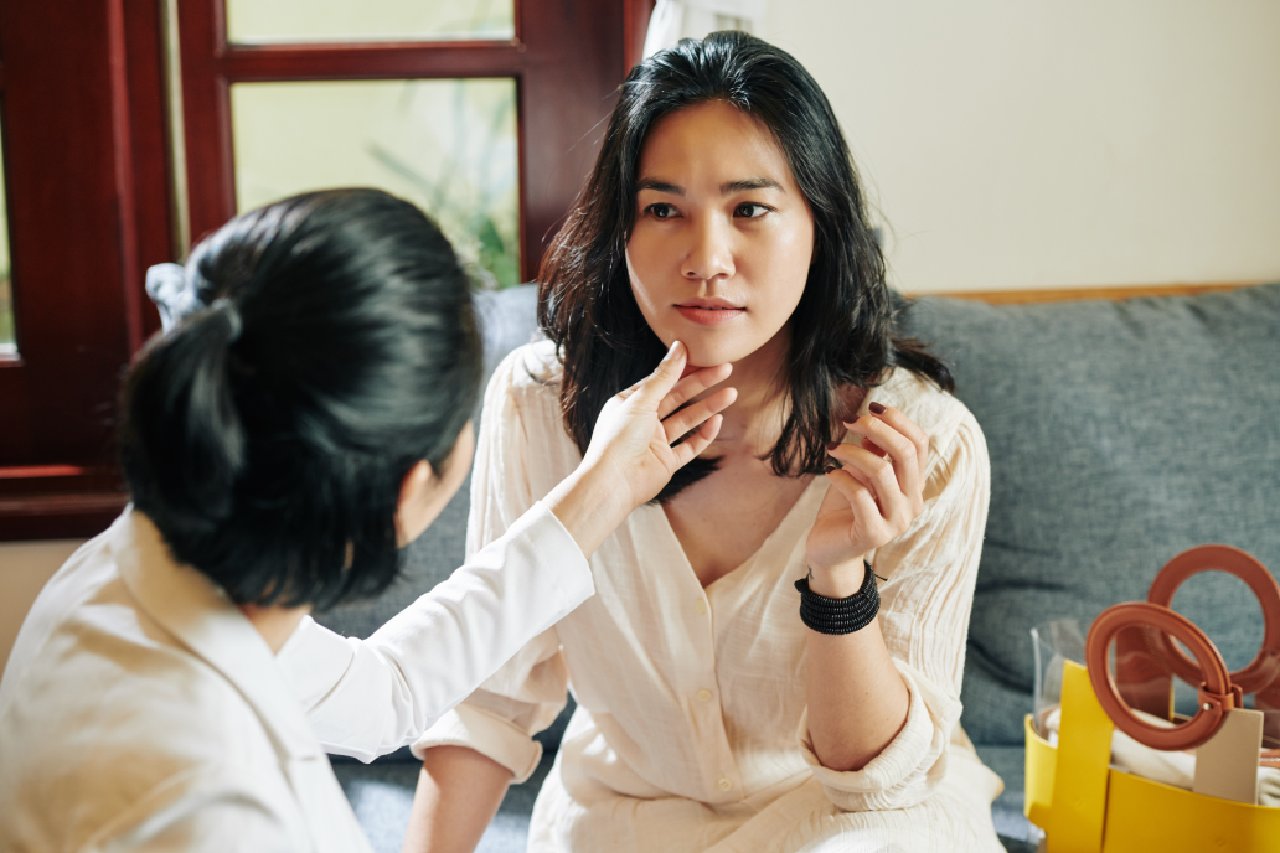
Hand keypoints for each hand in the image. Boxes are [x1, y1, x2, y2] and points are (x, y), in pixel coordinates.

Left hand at [582, 341, 735, 510]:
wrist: (613, 483)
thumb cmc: (618, 439)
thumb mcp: (641, 400)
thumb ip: (663, 376)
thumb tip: (679, 348)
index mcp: (632, 403)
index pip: (662, 380)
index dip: (684, 368)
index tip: (704, 355)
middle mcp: (644, 421)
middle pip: (678, 397)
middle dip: (702, 383)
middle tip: (726, 369)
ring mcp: (656, 442)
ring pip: (687, 420)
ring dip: (708, 406)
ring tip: (731, 393)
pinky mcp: (666, 462)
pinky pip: (690, 446)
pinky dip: (704, 434)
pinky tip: (717, 421)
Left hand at [804, 404, 929, 589]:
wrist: (829, 550)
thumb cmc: (845, 508)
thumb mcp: (860, 473)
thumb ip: (872, 450)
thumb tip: (873, 416)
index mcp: (913, 485)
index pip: (920, 443)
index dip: (899, 420)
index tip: (871, 406)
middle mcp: (913, 503)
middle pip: (906, 453)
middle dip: (877, 429)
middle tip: (849, 421)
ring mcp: (896, 521)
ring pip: (881, 471)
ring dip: (853, 452)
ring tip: (833, 449)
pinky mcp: (874, 534)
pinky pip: (859, 495)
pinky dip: (841, 477)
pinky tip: (828, 472)